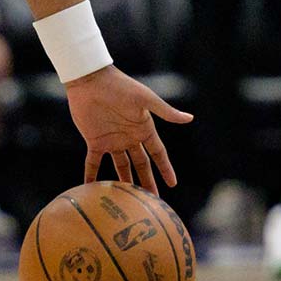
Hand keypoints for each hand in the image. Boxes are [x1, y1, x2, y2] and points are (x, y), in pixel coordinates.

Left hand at [64, 66, 193, 192]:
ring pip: (121, 166)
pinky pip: (93, 161)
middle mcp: (130, 137)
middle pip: (141, 164)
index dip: (165, 168)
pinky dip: (92, 174)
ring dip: (124, 181)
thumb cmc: (120, 86)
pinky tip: (91, 187)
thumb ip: (164, 111)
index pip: (158, 153)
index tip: (173, 184)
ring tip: (128, 200)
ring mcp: (112, 140)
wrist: (91, 80)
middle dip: (147, 181)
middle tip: (153, 201)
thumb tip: (189, 118)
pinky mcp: (94, 140)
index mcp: (144, 128)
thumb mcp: (145, 99)